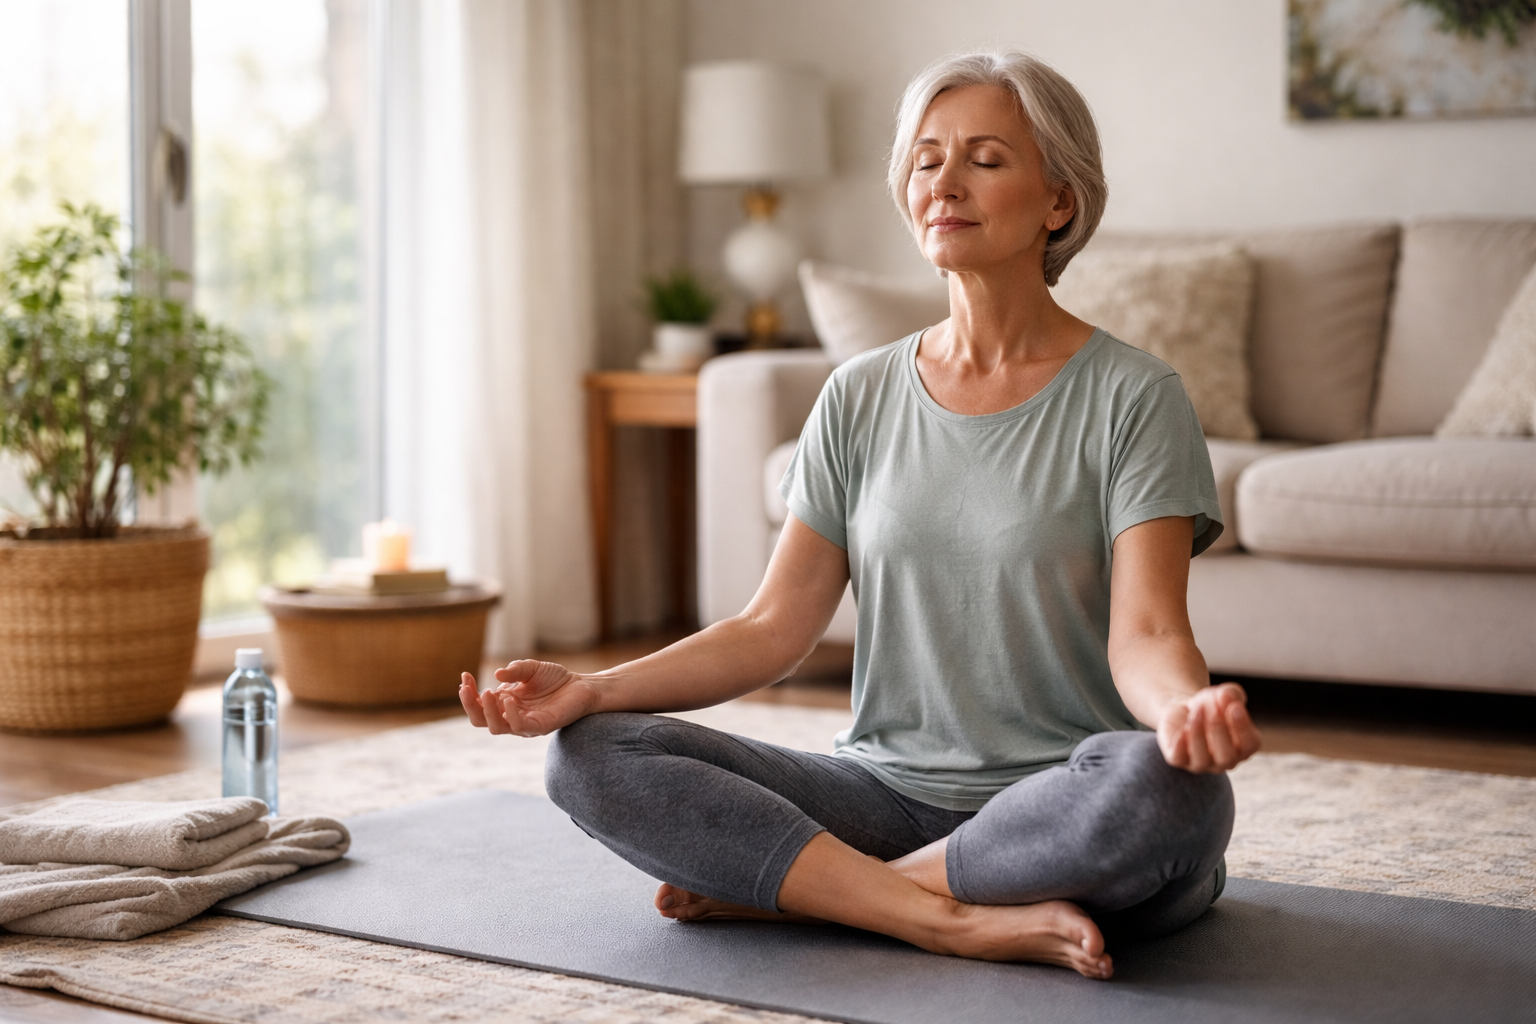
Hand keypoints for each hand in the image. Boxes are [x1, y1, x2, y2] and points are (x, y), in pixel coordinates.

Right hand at [458, 660, 599, 736]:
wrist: (581, 686)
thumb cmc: (554, 678)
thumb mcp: (530, 668)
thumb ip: (515, 670)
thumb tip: (496, 674)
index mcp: (504, 702)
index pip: (478, 704)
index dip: (468, 693)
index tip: (464, 675)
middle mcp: (510, 716)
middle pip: (480, 720)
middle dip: (470, 705)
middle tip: (467, 688)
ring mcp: (524, 724)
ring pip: (496, 727)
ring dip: (487, 711)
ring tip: (487, 693)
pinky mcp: (540, 727)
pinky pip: (520, 727)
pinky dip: (511, 715)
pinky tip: (508, 699)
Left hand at [1156, 682, 1260, 772]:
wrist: (1184, 710)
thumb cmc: (1211, 706)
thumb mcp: (1223, 694)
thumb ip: (1232, 693)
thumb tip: (1228, 695)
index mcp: (1244, 747)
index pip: (1249, 745)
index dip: (1243, 728)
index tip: (1235, 707)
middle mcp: (1225, 761)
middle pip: (1227, 756)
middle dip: (1220, 730)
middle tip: (1214, 709)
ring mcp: (1201, 763)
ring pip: (1202, 759)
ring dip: (1199, 734)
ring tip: (1197, 711)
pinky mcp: (1179, 759)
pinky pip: (1179, 759)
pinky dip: (1181, 745)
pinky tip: (1183, 729)